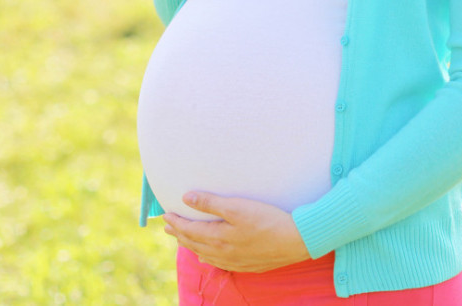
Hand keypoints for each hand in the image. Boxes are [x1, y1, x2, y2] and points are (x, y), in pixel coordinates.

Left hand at [162, 192, 311, 271]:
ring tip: (183, 239)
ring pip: (205, 254)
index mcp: (218, 237)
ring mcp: (234, 261)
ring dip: (191, 245)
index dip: (176, 222)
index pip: (190, 229)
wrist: (295, 240)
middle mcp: (222, 252)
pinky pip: (218, 262)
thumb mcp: (238, 206)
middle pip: (194, 243)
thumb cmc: (267, 220)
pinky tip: (207, 256)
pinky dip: (207, 256)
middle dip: (179, 234)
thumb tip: (186, 197)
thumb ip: (210, 203)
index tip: (166, 215)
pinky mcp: (246, 264)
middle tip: (168, 227)